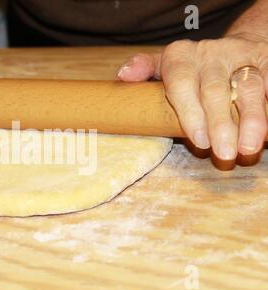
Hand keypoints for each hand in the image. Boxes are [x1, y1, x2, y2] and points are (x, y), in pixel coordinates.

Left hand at [117, 35, 267, 159]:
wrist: (230, 50)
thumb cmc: (189, 69)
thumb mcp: (163, 66)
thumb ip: (144, 69)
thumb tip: (123, 76)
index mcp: (180, 57)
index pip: (182, 83)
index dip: (190, 113)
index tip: (199, 142)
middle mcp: (210, 55)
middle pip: (216, 91)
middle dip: (221, 124)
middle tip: (225, 154)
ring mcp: (240, 58)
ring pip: (249, 88)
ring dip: (252, 120)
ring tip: (250, 148)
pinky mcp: (264, 64)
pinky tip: (267, 133)